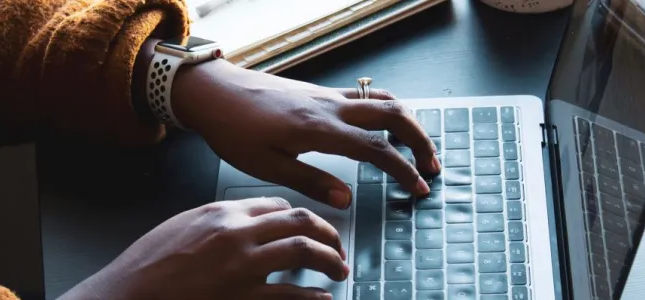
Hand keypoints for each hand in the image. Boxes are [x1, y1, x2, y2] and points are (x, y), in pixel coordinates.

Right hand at [59, 198, 346, 299]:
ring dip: (330, 260)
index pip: (276, 205)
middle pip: (299, 222)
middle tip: (337, 247)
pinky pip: (291, 295)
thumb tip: (245, 223)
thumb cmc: (147, 266)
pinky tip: (322, 299)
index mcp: (221, 212)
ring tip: (338, 270)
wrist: (127, 295)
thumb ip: (217, 221)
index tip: (309, 227)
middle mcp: (236, 234)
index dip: (300, 216)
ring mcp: (242, 267)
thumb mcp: (182, 226)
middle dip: (327, 233)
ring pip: (303, 251)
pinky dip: (314, 297)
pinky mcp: (243, 299)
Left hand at [172, 60, 440, 208]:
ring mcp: (326, 95)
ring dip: (407, 121)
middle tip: (431, 166)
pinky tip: (384, 125)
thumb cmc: (233, 129)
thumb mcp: (267, 166)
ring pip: (382, 100)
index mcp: (319, 129)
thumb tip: (347, 199)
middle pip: (393, 115)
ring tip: (416, 146)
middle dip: (420, 139)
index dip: (402, 169)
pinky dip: (386, 109)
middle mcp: (330, 106)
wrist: (214, 92)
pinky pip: (365, 95)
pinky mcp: (319, 92)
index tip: (418, 188)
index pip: (376, 148)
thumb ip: (311, 182)